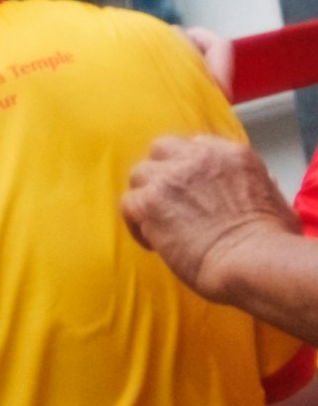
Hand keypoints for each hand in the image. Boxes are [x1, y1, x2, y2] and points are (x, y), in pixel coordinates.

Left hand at [124, 133, 295, 296]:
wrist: (253, 261)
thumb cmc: (273, 242)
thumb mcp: (276, 202)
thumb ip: (260, 185)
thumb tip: (262, 184)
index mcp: (232, 155)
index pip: (196, 145)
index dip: (188, 166)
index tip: (190, 187)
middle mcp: (198, 158)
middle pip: (162, 150)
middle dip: (161, 172)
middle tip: (167, 200)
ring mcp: (171, 177)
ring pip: (140, 175)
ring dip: (146, 197)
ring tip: (159, 223)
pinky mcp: (149, 202)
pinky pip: (128, 204)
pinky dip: (136, 224)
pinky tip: (153, 243)